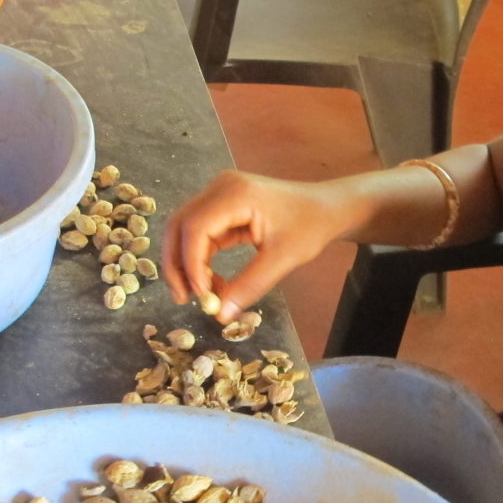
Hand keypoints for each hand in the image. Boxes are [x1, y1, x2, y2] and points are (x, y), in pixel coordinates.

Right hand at [163, 170, 351, 322]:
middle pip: (180, 225)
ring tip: (198, 296)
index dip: (190, 263)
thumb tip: (220, 315)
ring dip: (185, 264)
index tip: (200, 295)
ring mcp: (219, 194)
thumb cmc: (310, 227)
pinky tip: (212, 283)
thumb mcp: (283, 259)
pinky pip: (199, 234)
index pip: (195, 227)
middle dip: (176, 264)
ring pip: (184, 230)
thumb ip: (250, 286)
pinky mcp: (222, 206)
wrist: (325, 207)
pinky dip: (200, 260)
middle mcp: (220, 188)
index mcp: (236, 194)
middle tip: (182, 299)